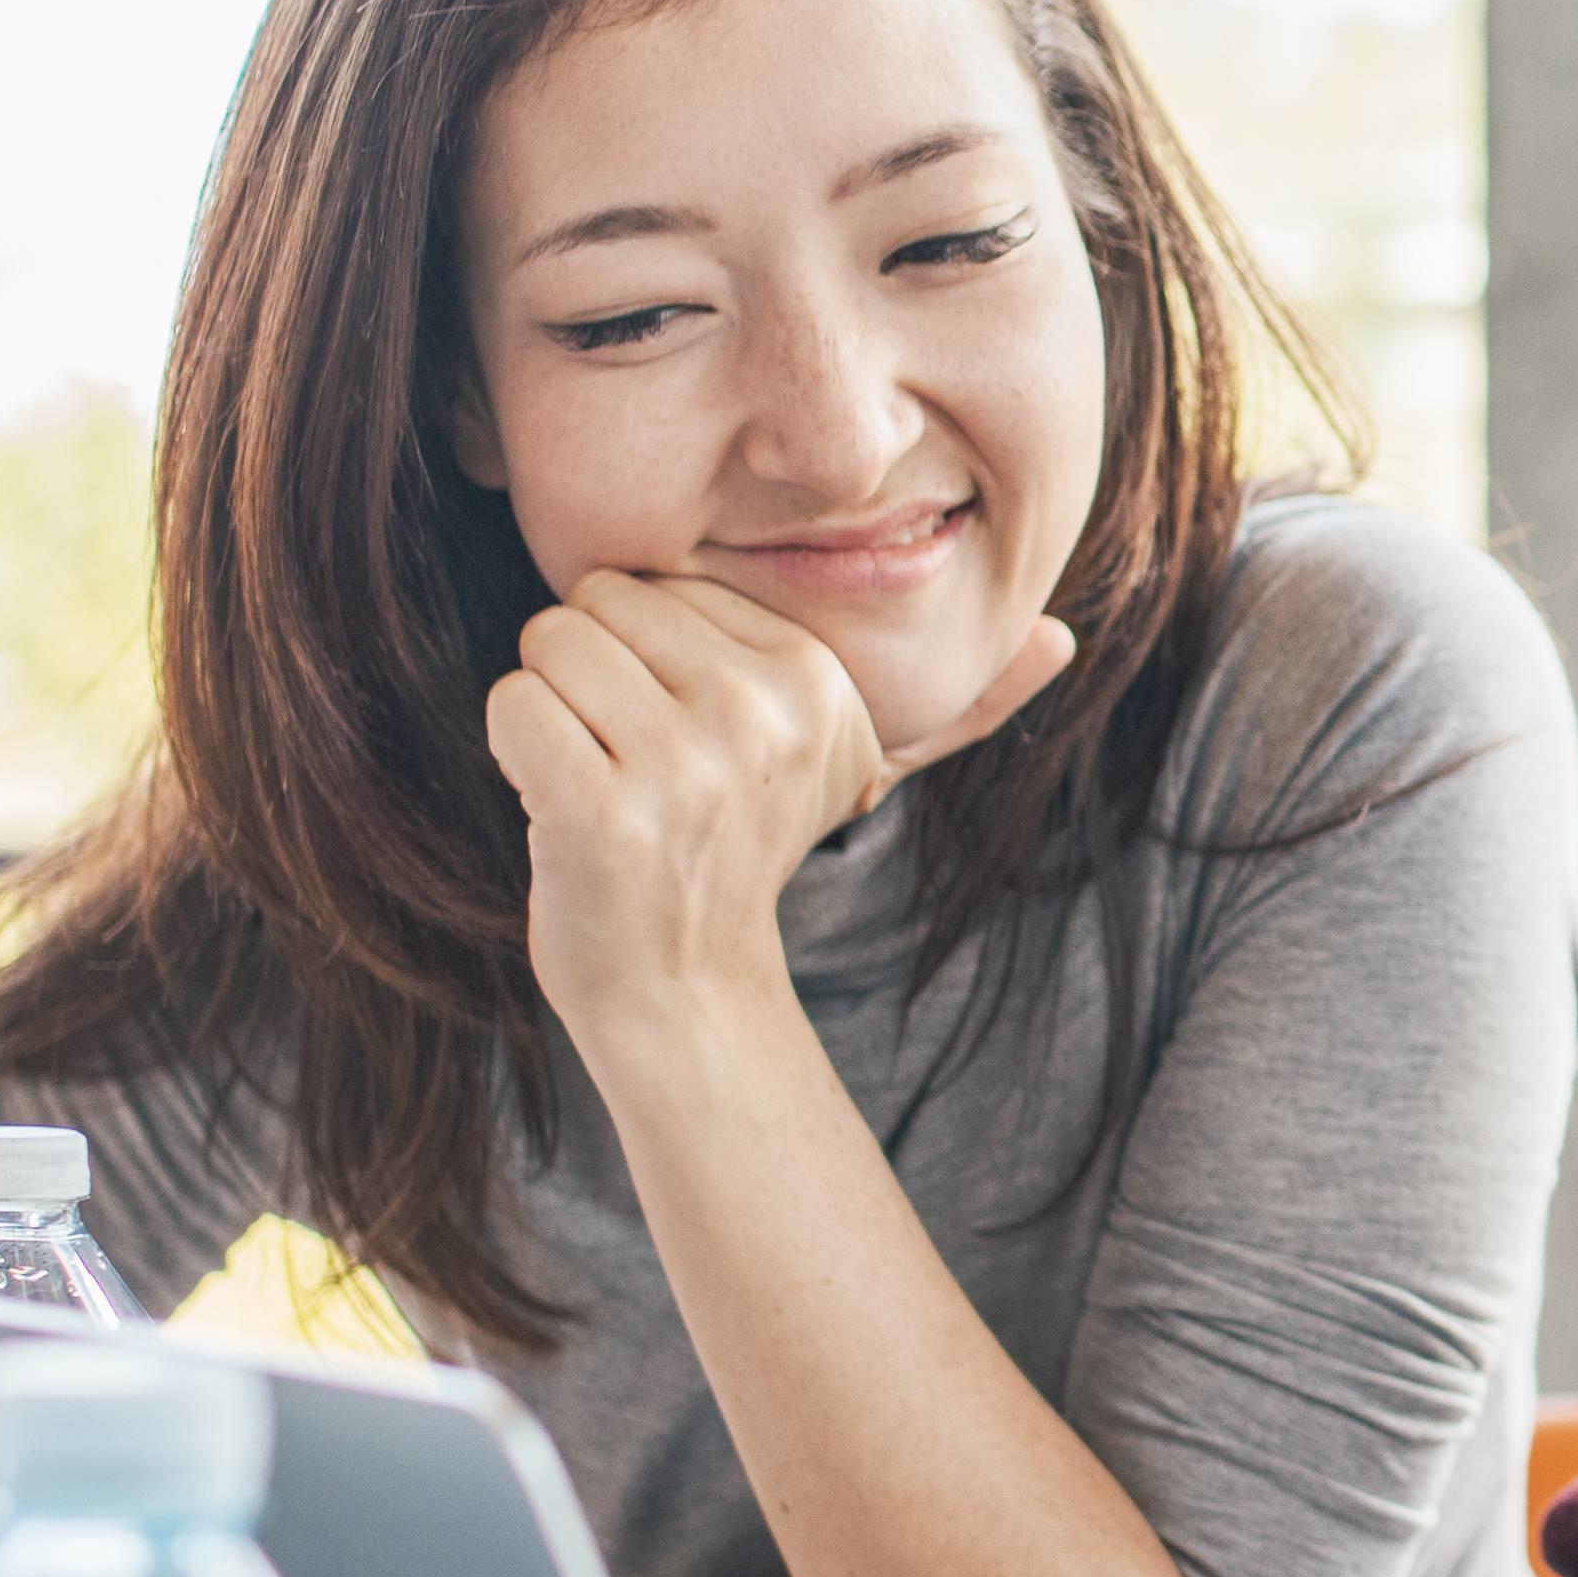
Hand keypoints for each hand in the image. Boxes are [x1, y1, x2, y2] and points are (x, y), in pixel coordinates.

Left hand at [478, 571, 1080, 1047]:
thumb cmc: (740, 859)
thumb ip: (958, 707)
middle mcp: (761, 714)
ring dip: (551, 718)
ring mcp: (685, 767)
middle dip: (590, 676)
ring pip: (548, 646)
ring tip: (601, 785)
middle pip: (598, 600)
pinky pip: (515, 706)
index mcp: (816, 683)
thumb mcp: (856, 770)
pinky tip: (562, 810)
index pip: (665, 581)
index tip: (689, 742)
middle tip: (633, 764)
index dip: (649, 658)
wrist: (684, 995)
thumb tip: (1063, 640)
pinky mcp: (602, 812)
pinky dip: (517, 756)